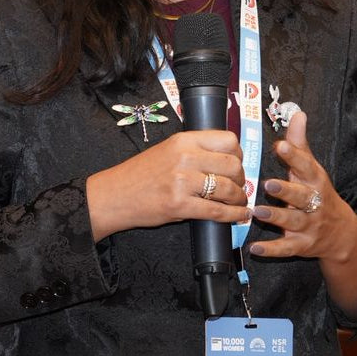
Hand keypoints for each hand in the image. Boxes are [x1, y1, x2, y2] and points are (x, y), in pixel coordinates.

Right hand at [87, 130, 249, 240]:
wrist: (115, 195)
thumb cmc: (141, 174)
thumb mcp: (167, 150)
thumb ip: (194, 151)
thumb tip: (226, 159)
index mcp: (183, 140)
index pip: (228, 140)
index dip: (239, 154)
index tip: (237, 163)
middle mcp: (185, 157)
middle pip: (233, 165)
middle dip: (241, 178)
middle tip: (238, 186)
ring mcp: (183, 182)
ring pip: (228, 189)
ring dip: (238, 198)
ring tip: (237, 201)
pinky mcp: (180, 205)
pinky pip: (218, 211)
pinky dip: (233, 215)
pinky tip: (238, 214)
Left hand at [248, 111, 356, 262]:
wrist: (341, 234)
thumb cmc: (318, 193)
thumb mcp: (312, 169)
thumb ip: (300, 143)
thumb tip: (298, 113)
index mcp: (315, 181)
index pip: (306, 166)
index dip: (294, 156)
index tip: (281, 146)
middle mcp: (313, 203)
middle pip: (301, 196)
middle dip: (286, 191)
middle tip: (267, 184)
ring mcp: (308, 226)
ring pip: (292, 222)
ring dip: (275, 217)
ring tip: (257, 212)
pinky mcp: (301, 245)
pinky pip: (286, 248)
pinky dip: (271, 249)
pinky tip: (255, 248)